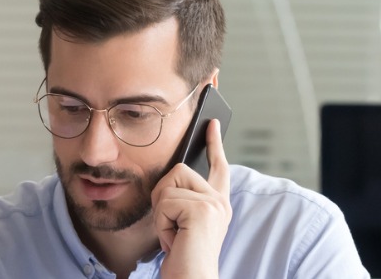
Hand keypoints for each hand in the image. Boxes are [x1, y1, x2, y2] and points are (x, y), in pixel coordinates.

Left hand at [151, 119, 231, 278]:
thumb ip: (183, 199)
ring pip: (167, 185)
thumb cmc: (183, 258)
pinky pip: (165, 202)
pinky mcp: (201, 210)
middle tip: (171, 227)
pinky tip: (174, 240)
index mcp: (217, 204)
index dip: (214, 143)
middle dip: (163, 197)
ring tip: (174, 236)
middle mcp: (219, 201)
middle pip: (178, 170)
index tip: (210, 123)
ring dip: (161, 214)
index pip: (217, 166)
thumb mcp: (183, 223)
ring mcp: (213, 204)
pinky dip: (162, 224)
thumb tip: (172, 175)